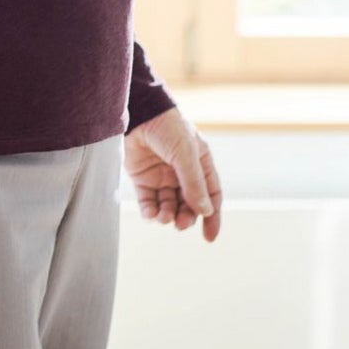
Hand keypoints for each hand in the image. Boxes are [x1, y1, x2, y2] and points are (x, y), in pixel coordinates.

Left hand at [124, 107, 222, 241]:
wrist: (137, 112)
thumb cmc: (167, 127)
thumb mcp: (186, 154)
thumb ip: (194, 183)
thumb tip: (205, 211)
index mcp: (200, 163)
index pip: (210, 195)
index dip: (211, 216)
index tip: (209, 237)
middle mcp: (182, 172)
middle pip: (189, 204)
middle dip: (186, 217)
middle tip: (180, 224)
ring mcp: (162, 175)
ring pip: (169, 205)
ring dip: (168, 215)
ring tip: (164, 217)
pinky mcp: (142, 177)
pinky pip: (149, 201)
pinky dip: (151, 211)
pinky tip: (152, 214)